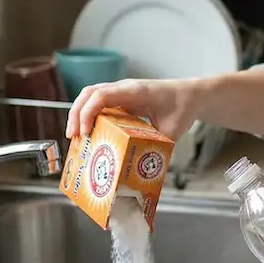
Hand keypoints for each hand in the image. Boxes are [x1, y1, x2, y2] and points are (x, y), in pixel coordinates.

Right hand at [65, 78, 200, 140]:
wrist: (191, 95)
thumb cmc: (182, 107)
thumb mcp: (172, 131)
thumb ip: (158, 149)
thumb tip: (147, 174)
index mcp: (135, 91)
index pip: (102, 95)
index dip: (88, 113)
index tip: (85, 133)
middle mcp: (124, 89)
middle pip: (89, 93)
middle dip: (76, 114)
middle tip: (72, 137)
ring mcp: (122, 92)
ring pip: (91, 96)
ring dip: (79, 114)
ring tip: (75, 137)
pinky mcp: (122, 99)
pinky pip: (100, 103)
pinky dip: (89, 116)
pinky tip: (89, 133)